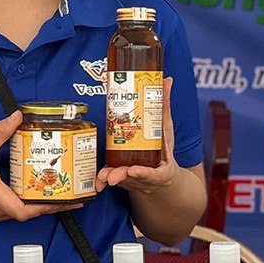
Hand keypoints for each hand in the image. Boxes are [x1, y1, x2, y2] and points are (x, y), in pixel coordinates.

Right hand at [0, 112, 76, 223]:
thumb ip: (0, 130)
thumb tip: (18, 116)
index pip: (22, 210)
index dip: (43, 207)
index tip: (62, 200)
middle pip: (29, 214)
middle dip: (51, 206)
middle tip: (73, 198)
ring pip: (24, 214)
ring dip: (42, 206)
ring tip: (64, 197)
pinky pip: (17, 212)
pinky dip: (31, 205)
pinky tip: (43, 195)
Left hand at [97, 78, 178, 194]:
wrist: (162, 179)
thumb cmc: (164, 153)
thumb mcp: (166, 131)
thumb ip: (164, 108)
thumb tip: (167, 80)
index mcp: (162, 171)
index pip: (153, 173)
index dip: (143, 173)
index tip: (133, 170)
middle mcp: (146, 179)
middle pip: (133, 179)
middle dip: (122, 176)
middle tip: (112, 175)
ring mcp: (133, 182)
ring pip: (120, 181)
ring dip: (110, 177)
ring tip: (102, 176)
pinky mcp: (122, 181)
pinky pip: (111, 182)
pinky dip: (103, 182)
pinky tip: (97, 183)